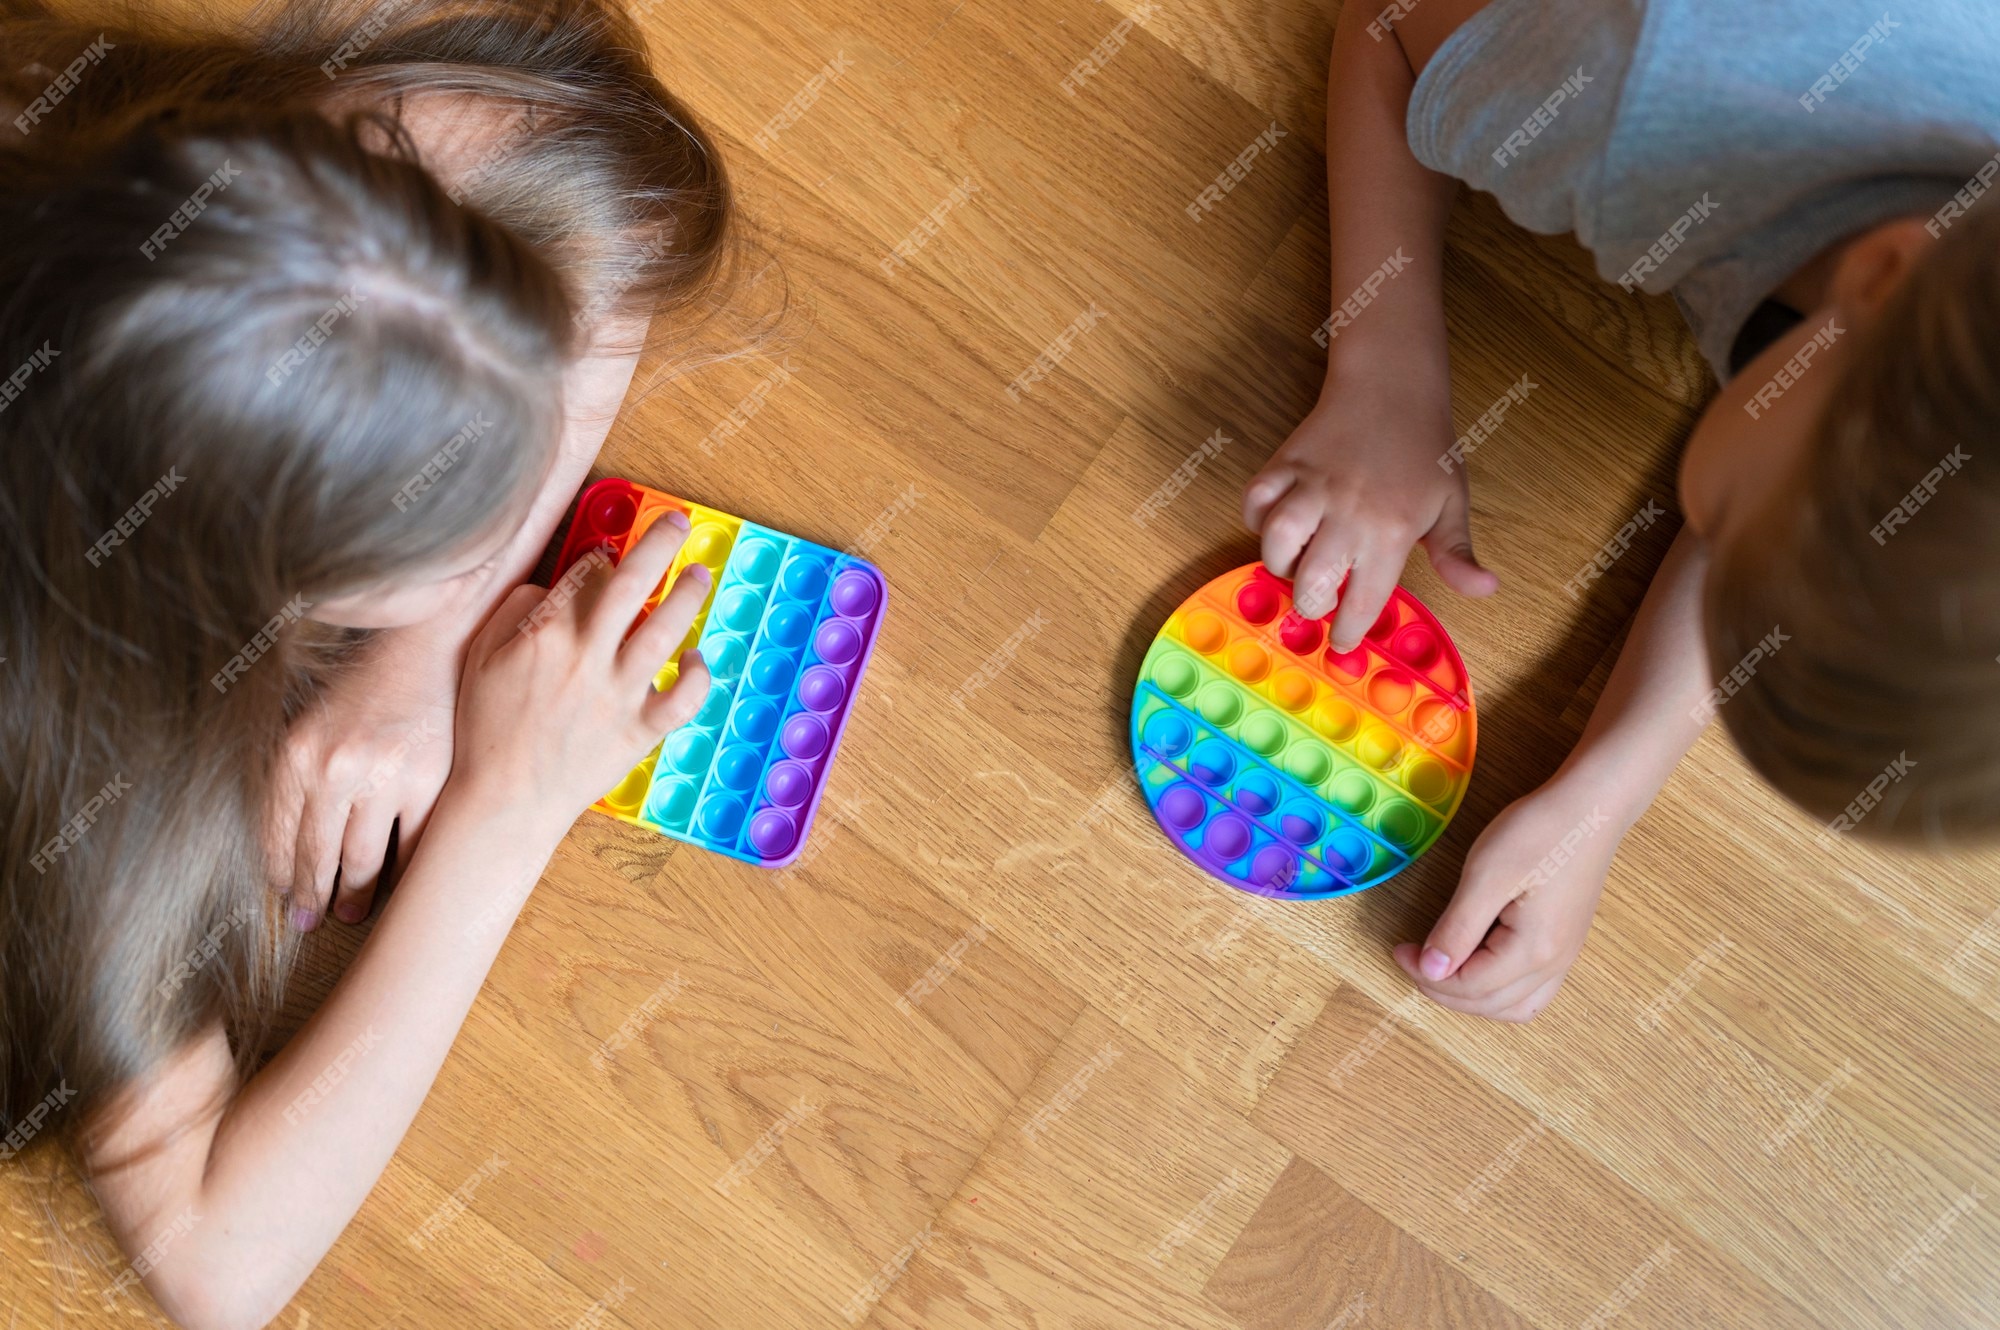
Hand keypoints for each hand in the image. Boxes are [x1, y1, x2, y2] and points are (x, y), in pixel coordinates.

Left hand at [271, 630, 460, 931]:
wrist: (433, 642)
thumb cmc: (371, 680)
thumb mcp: (313, 718)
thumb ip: (297, 771)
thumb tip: (290, 841)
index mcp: (295, 753)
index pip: (277, 835)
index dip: (280, 874)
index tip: (284, 896)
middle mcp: (333, 768)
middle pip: (315, 856)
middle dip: (311, 895)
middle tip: (310, 921)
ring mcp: (383, 777)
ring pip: (361, 860)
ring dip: (354, 895)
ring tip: (350, 913)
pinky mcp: (428, 783)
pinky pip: (410, 846)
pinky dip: (401, 875)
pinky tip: (395, 887)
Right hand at [447, 513, 712, 828]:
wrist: (504, 801)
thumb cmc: (487, 730)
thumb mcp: (479, 658)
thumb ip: (513, 613)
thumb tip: (550, 588)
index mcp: (545, 634)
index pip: (585, 574)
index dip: (602, 556)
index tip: (609, 554)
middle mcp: (586, 658)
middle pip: (633, 584)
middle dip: (659, 543)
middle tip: (677, 522)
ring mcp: (618, 695)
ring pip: (665, 631)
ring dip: (689, 594)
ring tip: (699, 573)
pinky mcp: (640, 731)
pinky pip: (683, 698)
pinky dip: (698, 675)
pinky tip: (695, 657)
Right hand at [1244, 383, 1497, 647]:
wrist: (1393, 384)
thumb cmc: (1424, 446)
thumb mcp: (1451, 501)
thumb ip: (1458, 553)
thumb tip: (1485, 590)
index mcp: (1392, 530)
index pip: (1363, 600)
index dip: (1348, 631)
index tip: (1342, 641)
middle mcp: (1349, 512)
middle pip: (1312, 582)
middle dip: (1310, 604)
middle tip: (1318, 601)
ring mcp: (1313, 486)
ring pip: (1277, 542)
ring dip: (1279, 564)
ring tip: (1294, 566)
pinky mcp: (1285, 463)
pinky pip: (1255, 501)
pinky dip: (1256, 520)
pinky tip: (1275, 526)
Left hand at [1392, 784, 1620, 1021]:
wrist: (1591, 809)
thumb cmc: (1538, 833)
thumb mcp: (1486, 876)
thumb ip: (1457, 929)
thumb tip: (1431, 970)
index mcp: (1532, 951)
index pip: (1469, 986)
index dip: (1427, 975)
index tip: (1400, 950)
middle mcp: (1554, 964)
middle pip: (1490, 1004)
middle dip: (1444, 991)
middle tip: (1414, 960)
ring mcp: (1565, 956)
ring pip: (1515, 1006)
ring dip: (1475, 998)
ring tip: (1444, 970)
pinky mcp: (1566, 943)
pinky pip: (1532, 989)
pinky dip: (1500, 991)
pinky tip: (1480, 966)